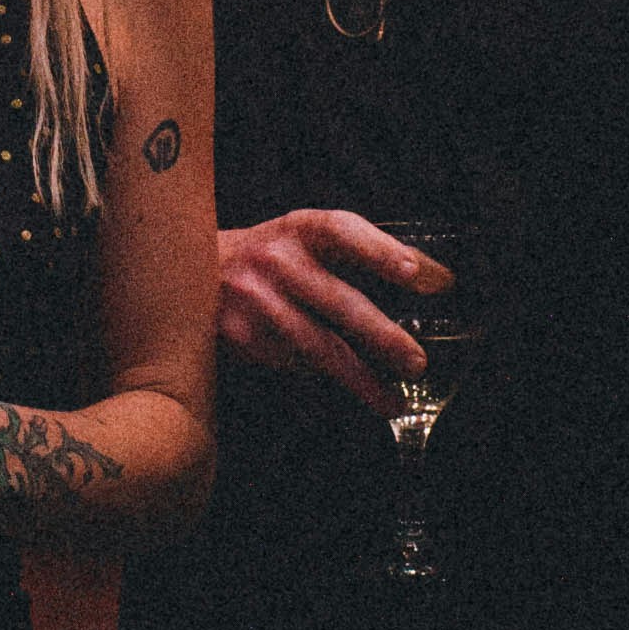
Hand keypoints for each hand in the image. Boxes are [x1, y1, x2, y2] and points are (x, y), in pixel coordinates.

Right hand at [216, 209, 449, 416]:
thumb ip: (366, 253)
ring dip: (360, 380)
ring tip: (393, 400)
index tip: (417, 274)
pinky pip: (295, 366)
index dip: (381, 251)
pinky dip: (327, 380)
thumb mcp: (309, 238)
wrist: (190, 269)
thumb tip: (438, 279)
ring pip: (316, 348)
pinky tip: (351, 391)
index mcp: (300, 228)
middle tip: (416, 362)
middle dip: (382, 336)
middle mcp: (276, 261)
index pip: (343, 232)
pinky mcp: (241, 338)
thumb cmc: (272, 254)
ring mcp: (255, 302)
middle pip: (337, 301)